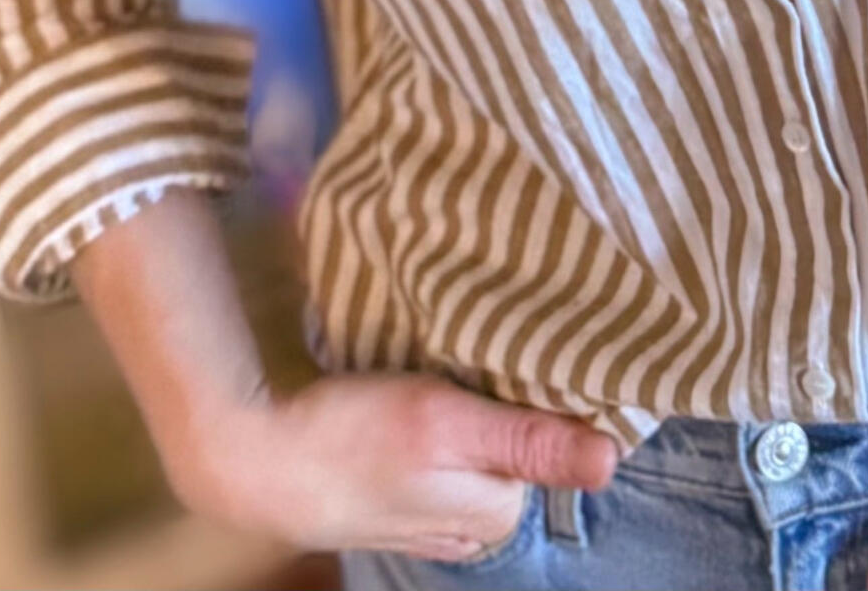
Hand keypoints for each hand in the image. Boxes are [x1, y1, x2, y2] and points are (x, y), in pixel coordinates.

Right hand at [176, 369, 619, 558]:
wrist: (256, 460)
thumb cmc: (352, 438)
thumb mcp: (446, 426)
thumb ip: (527, 442)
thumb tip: (611, 460)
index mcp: (498, 510)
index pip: (555, 438)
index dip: (544, 385)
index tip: (527, 342)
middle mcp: (474, 525)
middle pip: (518, 444)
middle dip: (505, 394)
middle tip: (471, 349)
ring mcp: (434, 518)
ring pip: (479, 450)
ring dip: (468, 406)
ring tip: (439, 365)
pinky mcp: (400, 501)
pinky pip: (442, 458)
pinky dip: (434, 426)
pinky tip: (406, 400)